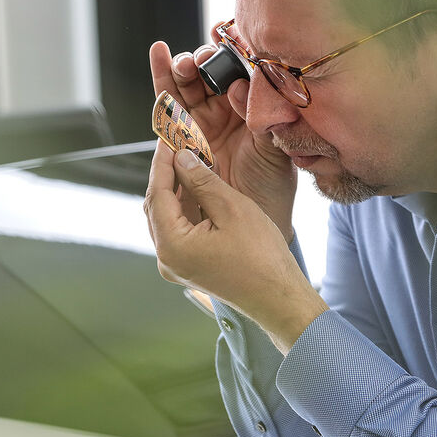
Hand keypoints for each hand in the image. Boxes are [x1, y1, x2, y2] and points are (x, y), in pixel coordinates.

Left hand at [144, 141, 327, 352]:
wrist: (280, 298)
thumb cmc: (262, 258)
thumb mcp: (232, 208)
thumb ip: (201, 181)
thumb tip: (181, 159)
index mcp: (172, 246)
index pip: (157, 194)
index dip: (162, 163)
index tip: (167, 138)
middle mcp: (167, 258)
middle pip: (158, 206)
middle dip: (168, 175)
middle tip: (177, 145)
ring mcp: (177, 265)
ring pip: (168, 217)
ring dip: (178, 190)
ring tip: (189, 161)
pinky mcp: (189, 266)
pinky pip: (180, 230)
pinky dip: (187, 208)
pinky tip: (199, 188)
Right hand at [149, 32, 296, 239]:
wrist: (252, 222)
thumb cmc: (272, 186)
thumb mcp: (275, 149)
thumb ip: (261, 118)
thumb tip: (240, 87)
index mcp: (249, 108)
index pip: (236, 73)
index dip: (230, 55)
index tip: (227, 43)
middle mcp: (223, 111)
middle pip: (206, 75)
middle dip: (200, 61)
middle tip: (200, 61)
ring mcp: (200, 123)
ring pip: (184, 86)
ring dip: (178, 67)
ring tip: (178, 60)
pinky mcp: (179, 139)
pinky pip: (167, 108)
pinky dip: (161, 82)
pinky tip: (159, 57)